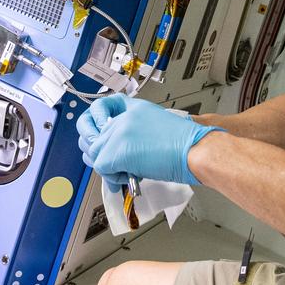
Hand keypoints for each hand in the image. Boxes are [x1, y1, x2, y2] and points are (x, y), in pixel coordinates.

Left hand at [75, 95, 221, 185]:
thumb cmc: (186, 143)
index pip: (100, 108)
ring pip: (93, 152)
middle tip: (109, 161)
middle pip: (89, 132)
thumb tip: (119, 153)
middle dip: (96, 150)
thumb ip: (133, 132)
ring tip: (125, 170)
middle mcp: (122, 117)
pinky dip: (113, 177)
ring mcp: (118, 132)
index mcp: (133, 107)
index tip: (99, 132)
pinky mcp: (117, 151)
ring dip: (107, 166)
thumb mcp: (156, 124)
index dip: (94, 122)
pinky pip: (101, 168)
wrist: (195, 149)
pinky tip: (131, 175)